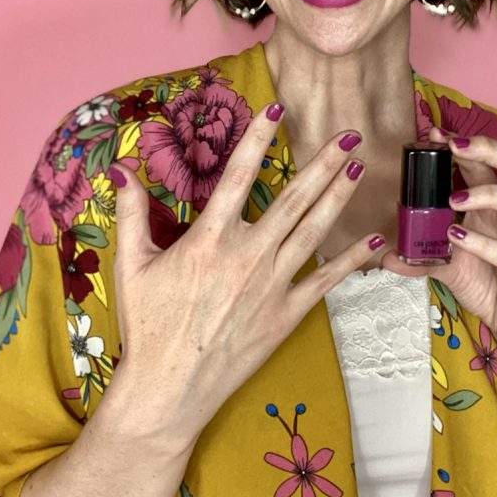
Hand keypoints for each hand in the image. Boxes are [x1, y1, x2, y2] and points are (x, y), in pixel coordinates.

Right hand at [109, 105, 381, 448]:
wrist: (168, 389)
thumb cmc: (147, 326)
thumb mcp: (131, 266)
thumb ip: (131, 213)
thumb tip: (123, 169)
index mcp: (209, 239)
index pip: (239, 175)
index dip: (259, 137)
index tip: (278, 107)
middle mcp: (247, 256)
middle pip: (293, 199)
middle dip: (323, 163)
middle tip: (349, 134)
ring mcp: (271, 286)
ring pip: (313, 232)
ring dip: (339, 198)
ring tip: (360, 169)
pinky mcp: (286, 315)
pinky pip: (324, 283)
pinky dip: (351, 261)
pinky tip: (373, 241)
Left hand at [384, 129, 496, 364]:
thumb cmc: (493, 286)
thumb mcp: (450, 268)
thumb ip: (421, 256)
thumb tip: (385, 253)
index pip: (488, 163)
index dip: (464, 144)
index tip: (434, 133)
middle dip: (487, 148)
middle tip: (452, 145)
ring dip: (486, 193)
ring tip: (453, 198)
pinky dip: (482, 242)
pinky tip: (457, 237)